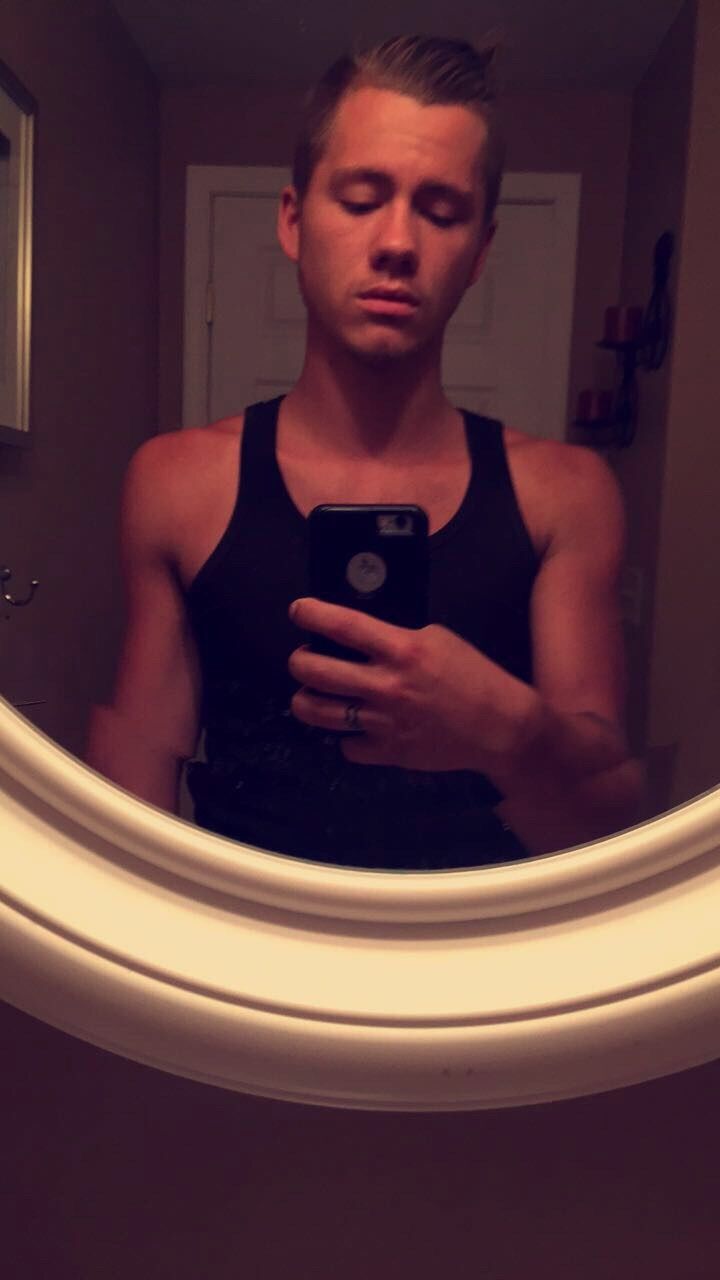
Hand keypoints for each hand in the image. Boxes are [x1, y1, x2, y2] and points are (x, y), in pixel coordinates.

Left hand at [287, 598, 538, 772]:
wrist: (500, 726)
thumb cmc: (473, 676)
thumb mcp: (438, 639)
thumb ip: (397, 636)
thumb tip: (358, 632)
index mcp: (402, 650)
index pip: (343, 626)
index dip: (311, 614)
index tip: (298, 610)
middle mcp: (387, 685)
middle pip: (315, 670)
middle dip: (298, 660)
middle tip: (303, 658)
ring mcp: (384, 722)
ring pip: (317, 711)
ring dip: (305, 699)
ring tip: (311, 693)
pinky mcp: (388, 752)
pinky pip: (346, 746)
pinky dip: (346, 737)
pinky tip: (354, 727)